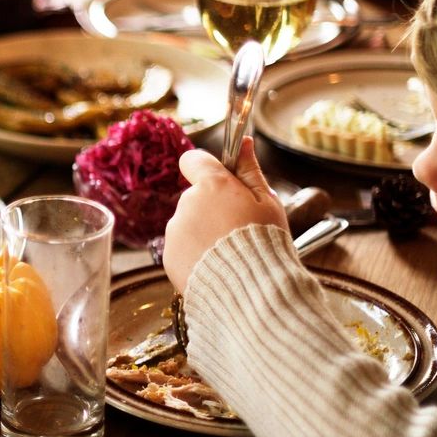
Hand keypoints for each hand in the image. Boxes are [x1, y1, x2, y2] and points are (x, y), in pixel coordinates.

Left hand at [162, 138, 286, 291]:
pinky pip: (182, 247)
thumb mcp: (268, 203)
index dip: (207, 168)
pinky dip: (195, 254)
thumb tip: (244, 143)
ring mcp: (175, 231)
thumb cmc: (265, 244)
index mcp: (211, 186)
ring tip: (229, 254)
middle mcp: (186, 204)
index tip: (221, 182)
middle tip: (238, 229)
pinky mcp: (168, 256)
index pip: (194, 160)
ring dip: (204, 232)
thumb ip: (250, 171)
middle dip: (213, 207)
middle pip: (196, 196)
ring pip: (188, 223)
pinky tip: (217, 267)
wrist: (251, 293)